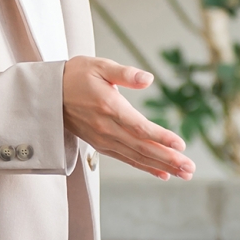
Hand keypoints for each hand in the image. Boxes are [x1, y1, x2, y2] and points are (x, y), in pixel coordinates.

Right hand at [63, 57, 194, 179]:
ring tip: (184, 173)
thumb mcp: (100, 66)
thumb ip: (125, 73)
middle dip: (168, 159)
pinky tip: (163, 173)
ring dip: (162, 166)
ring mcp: (104, 139)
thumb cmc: (77, 75)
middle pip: (142, 147)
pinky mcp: (102, 145)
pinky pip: (127, 159)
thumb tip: (148, 78)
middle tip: (190, 168)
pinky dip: (145, 167)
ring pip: (137, 157)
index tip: (181, 145)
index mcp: (109, 107)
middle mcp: (107, 128)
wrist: (49, 93)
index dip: (161, 137)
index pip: (139, 127)